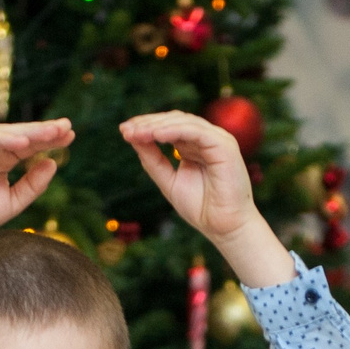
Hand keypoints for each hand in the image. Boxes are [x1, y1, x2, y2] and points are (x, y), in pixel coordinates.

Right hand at [0, 120, 73, 268]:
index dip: (49, 140)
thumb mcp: (13, 201)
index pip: (30, 145)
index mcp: (2, 159)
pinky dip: (3, 139)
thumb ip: (33, 184)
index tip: (71, 136)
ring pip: (5, 134)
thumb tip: (53, 163)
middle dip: (43, 130)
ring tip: (50, 131)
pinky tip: (23, 142)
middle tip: (66, 126)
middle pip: (20, 135)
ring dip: (28, 131)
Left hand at [120, 112, 287, 283]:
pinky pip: (196, 132)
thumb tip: (133, 138)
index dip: (146, 126)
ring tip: (137, 132)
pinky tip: (156, 135)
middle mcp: (207, 139)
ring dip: (158, 125)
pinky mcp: (225, 145)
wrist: (224, 228)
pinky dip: (175, 130)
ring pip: (184, 122)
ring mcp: (218, 140)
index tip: (124, 131)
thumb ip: (153, 160)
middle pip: (175, 120)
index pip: (169, 127)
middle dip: (148, 123)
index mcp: (195, 146)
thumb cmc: (201, 209)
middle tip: (126, 129)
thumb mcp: (169, 181)